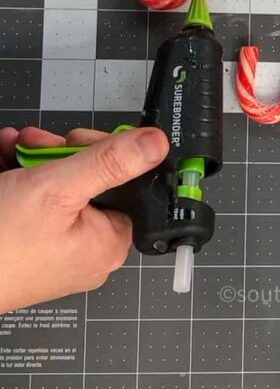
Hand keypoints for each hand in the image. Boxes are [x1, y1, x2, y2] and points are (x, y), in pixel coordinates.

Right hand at [0, 126, 167, 311]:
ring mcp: (56, 247)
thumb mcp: (59, 190)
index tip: (82, 139)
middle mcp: (86, 248)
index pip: (128, 184)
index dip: (107, 154)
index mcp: (108, 242)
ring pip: (59, 185)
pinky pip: (36, 200)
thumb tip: (155, 144)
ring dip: (38, 158)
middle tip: (41, 142)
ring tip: (16, 146)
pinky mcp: (30, 243)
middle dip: (63, 152)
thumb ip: (110, 163)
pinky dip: (21, 175)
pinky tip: (5, 159)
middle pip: (92, 180)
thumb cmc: (1, 247)